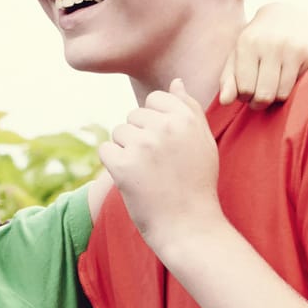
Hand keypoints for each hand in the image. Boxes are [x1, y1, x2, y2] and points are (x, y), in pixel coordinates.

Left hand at [98, 80, 221, 246]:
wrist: (189, 226)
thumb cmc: (197, 184)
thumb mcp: (203, 143)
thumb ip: (189, 109)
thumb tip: (176, 82)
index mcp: (186, 118)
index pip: (154, 99)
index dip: (156, 122)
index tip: (167, 146)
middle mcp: (165, 127)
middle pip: (134, 116)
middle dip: (141, 137)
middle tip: (159, 166)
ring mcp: (143, 146)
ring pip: (118, 132)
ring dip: (126, 151)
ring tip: (147, 174)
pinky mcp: (122, 165)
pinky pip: (105, 150)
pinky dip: (113, 164)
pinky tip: (132, 180)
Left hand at [219, 1, 307, 107]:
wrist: (288, 14)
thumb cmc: (257, 40)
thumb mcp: (237, 54)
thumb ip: (228, 79)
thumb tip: (225, 101)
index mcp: (249, 43)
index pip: (245, 89)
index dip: (244, 96)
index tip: (247, 90)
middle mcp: (272, 45)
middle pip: (264, 95)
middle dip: (259, 101)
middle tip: (259, 94)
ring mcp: (295, 48)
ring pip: (283, 94)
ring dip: (275, 96)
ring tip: (272, 85)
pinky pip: (300, 85)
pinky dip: (291, 85)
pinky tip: (287, 73)